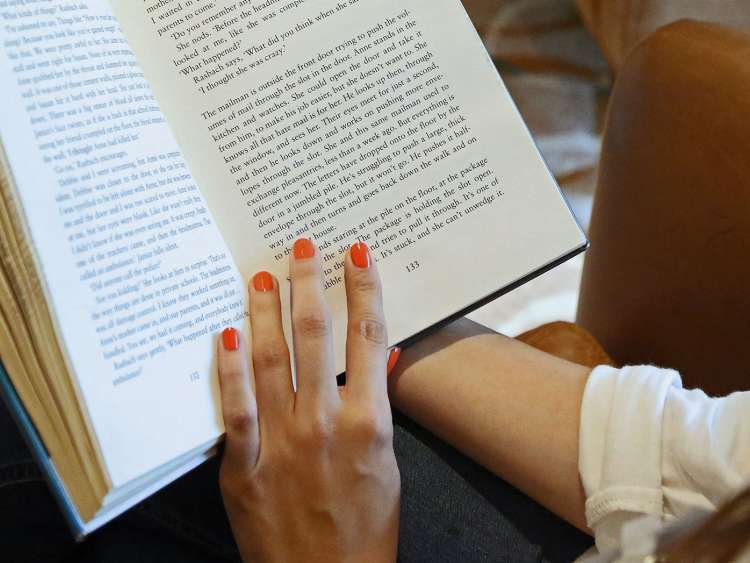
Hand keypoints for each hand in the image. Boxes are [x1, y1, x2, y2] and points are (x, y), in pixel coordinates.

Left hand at [217, 239, 400, 562]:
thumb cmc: (366, 528)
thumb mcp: (388, 464)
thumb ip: (380, 406)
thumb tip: (379, 357)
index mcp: (369, 422)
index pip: (367, 337)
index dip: (363, 289)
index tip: (356, 255)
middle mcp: (325, 422)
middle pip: (316, 336)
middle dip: (309, 284)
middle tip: (301, 247)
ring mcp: (282, 442)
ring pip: (272, 359)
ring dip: (266, 311)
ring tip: (262, 275)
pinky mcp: (245, 464)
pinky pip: (235, 405)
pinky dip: (229, 366)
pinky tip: (227, 332)